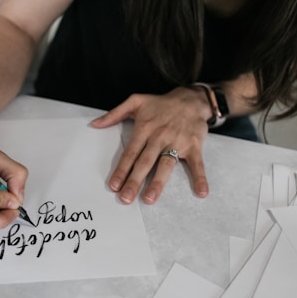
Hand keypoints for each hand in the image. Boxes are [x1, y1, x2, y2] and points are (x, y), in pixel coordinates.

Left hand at [91, 88, 211, 203]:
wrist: (191, 99)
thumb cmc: (161, 104)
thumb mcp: (136, 101)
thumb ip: (114, 113)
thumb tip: (95, 124)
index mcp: (145, 128)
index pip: (130, 153)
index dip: (122, 170)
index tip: (114, 186)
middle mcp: (159, 137)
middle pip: (145, 162)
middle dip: (134, 181)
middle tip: (126, 198)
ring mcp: (177, 142)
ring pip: (166, 165)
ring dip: (158, 183)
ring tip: (149, 199)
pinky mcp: (194, 146)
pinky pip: (197, 164)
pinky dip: (200, 177)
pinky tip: (201, 192)